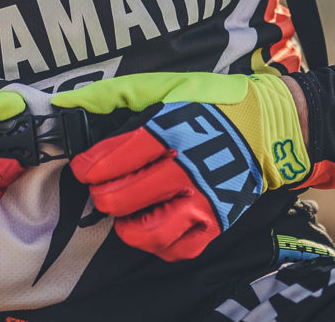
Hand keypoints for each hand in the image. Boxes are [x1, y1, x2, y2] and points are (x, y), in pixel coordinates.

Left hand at [51, 71, 309, 261]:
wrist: (266, 125)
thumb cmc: (209, 102)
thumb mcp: (162, 85)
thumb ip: (113, 95)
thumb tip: (68, 100)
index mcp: (169, 132)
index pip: (115, 159)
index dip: (89, 167)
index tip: (83, 168)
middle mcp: (186, 170)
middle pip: (123, 198)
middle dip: (101, 194)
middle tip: (100, 187)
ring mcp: (204, 201)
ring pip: (150, 232)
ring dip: (126, 225)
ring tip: (122, 210)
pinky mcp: (218, 222)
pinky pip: (180, 248)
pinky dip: (158, 244)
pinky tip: (149, 225)